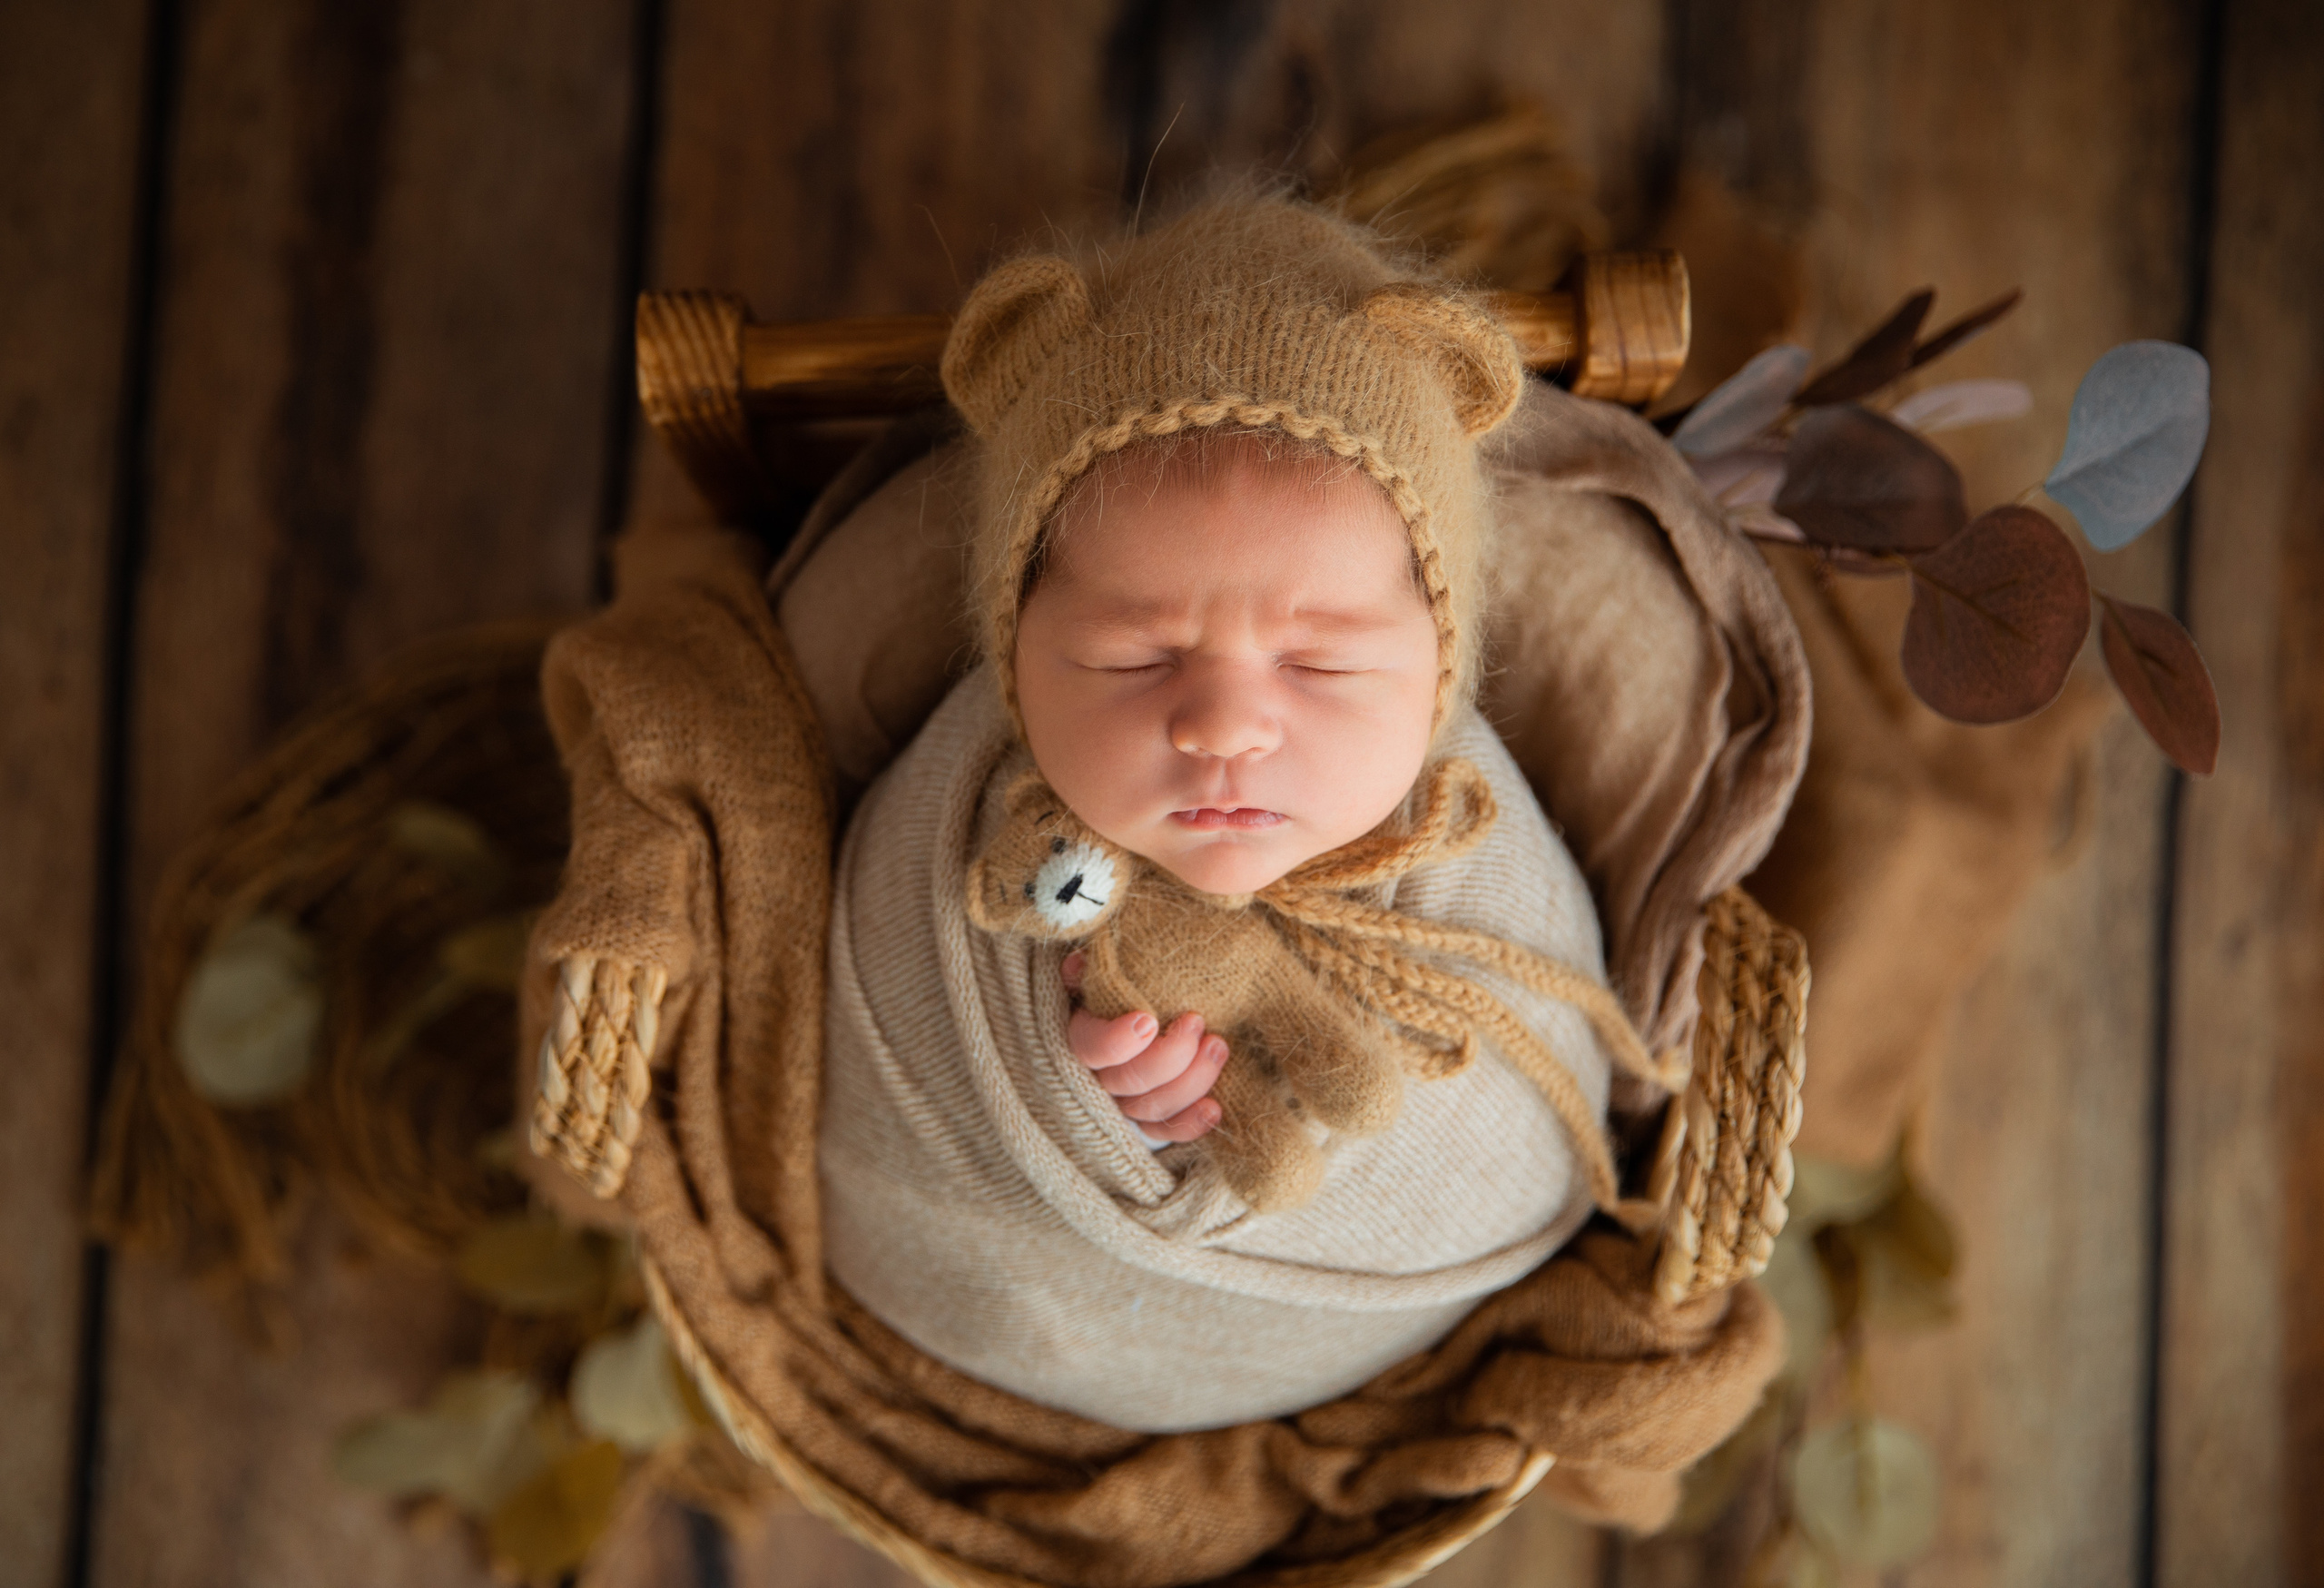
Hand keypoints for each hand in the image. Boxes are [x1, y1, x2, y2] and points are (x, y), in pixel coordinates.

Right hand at [1062, 951, 1228, 1141]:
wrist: (1133, 1010)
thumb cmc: (1117, 986)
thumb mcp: (1099, 971)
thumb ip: (1089, 968)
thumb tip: (1079, 963)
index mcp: (1077, 1037)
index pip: (1089, 1049)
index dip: (1116, 1042)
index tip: (1149, 1020)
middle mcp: (1095, 1078)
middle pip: (1128, 1082)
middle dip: (1169, 1056)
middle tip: (1197, 1023)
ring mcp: (1122, 1103)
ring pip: (1152, 1108)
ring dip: (1191, 1081)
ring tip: (1218, 1047)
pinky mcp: (1147, 1120)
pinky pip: (1165, 1131)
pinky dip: (1191, 1123)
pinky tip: (1214, 1108)